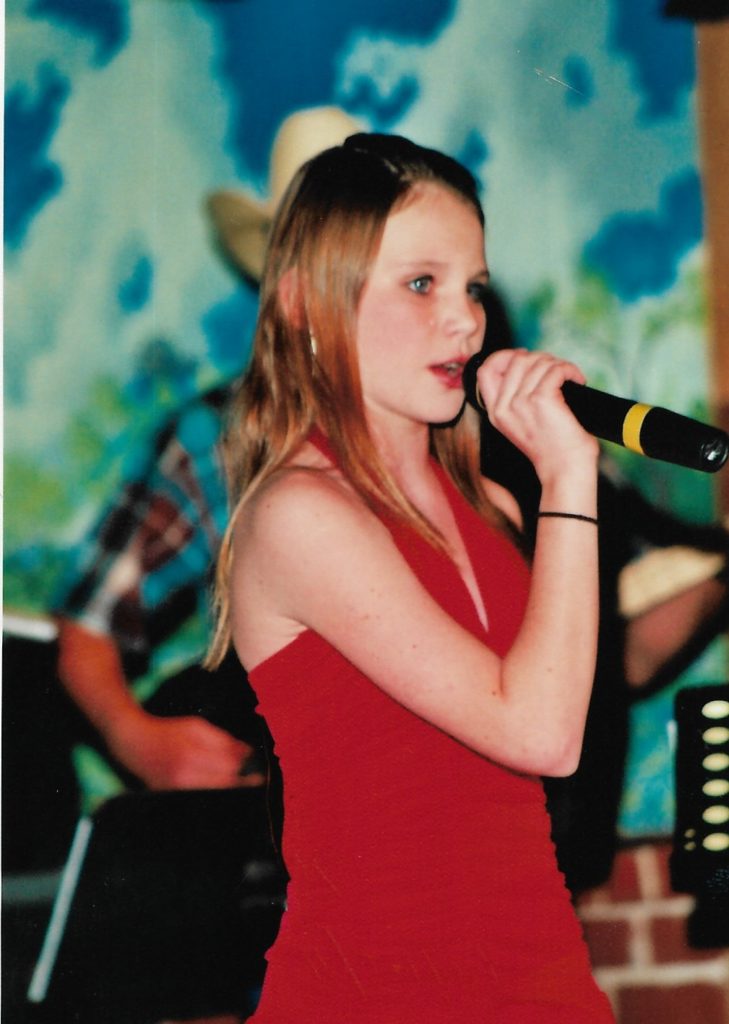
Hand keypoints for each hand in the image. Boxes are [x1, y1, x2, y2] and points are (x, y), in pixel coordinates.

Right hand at [107, 712, 265, 789]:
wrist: (134, 743)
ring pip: (215, 794)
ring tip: (240, 784)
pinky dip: (214, 794)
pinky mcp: (172, 798)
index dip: (247, 769)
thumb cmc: (168, 731)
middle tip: (256, 779)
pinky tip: (221, 789)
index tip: (260, 770)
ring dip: (229, 789)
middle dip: (241, 780)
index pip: (229, 767)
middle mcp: (184, 776)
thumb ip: (222, 740)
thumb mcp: (196, 727)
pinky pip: (201, 799)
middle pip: (224, 784)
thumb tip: (247, 753)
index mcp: (191, 754)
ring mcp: (177, 791)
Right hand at [476, 348, 598, 481]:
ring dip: (559, 365)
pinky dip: (570, 370)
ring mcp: (521, 403)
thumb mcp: (522, 424)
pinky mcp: (542, 399)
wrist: (565, 471)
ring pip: (539, 361)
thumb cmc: (552, 448)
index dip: (504, 356)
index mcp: (496, 413)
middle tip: (557, 372)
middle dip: (541, 358)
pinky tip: (577, 381)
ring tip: (569, 379)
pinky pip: (556, 369)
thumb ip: (515, 398)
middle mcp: (504, 407)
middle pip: (516, 359)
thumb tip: (526, 364)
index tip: (524, 358)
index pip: (485, 370)